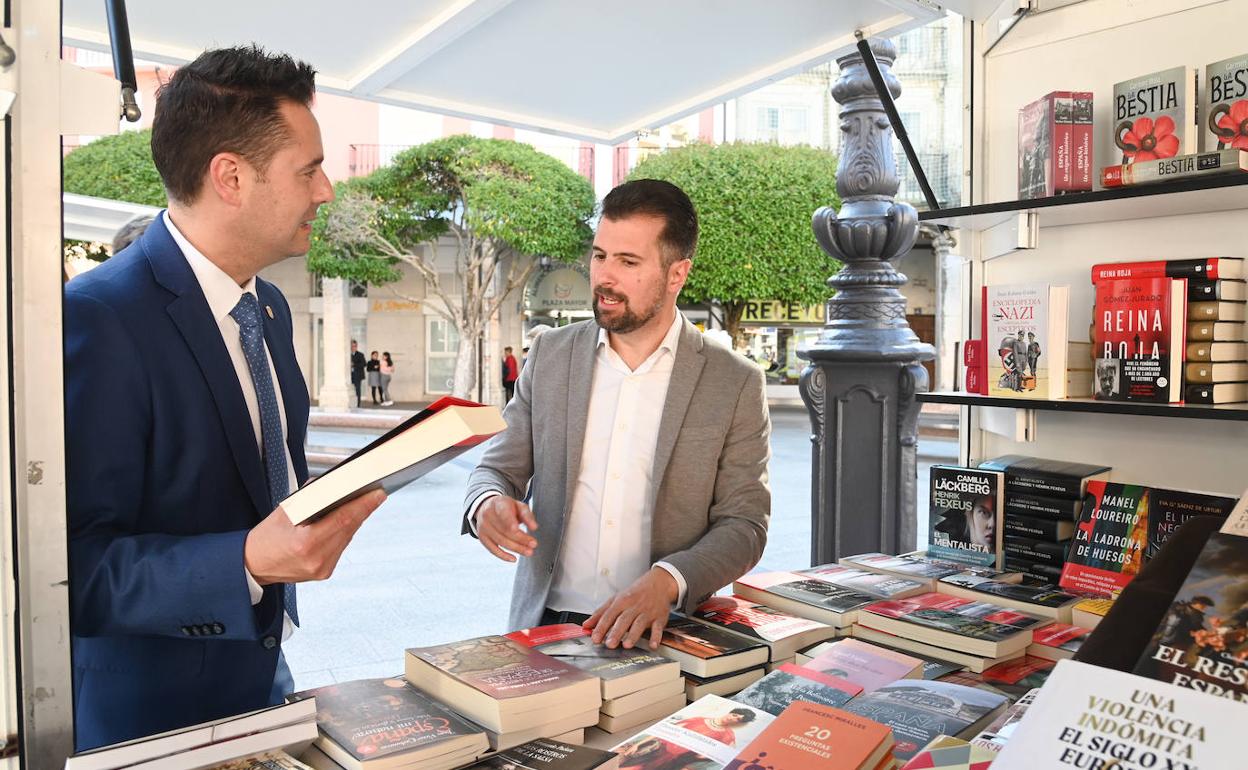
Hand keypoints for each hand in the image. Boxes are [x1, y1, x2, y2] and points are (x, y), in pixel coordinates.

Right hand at [244, 489, 384, 584]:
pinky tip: (348, 521)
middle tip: (375, 494)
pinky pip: (341, 547)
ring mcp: (322, 569)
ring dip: (355, 520)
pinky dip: (345, 532)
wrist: (253, 566)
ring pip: (348, 538)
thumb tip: (333, 484)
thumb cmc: (266, 538)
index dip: (363, 506)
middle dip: (363, 509)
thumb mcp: (285, 511)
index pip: (343, 520)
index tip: (377, 494)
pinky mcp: (325, 572)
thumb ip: (310, 497)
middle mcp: (317, 559)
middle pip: (350, 528)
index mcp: (305, 544)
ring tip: (363, 503)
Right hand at [477, 495, 537, 561]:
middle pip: (505, 530)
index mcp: (498, 503)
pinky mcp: (482, 537)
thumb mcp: (518, 506)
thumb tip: (534, 527)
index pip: (503, 512)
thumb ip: (527, 515)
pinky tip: (514, 559)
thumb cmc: (507, 507)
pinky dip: (503, 556)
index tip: (517, 529)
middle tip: (534, 544)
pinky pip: (492, 549)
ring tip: (529, 552)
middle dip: (521, 539)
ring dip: (516, 548)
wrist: (487, 507)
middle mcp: (488, 515)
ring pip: (500, 541)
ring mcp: (483, 527)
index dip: (509, 521)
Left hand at [584, 568, 677, 649]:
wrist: (658, 584)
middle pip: (624, 620)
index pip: (609, 615)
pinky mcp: (659, 618)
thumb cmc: (635, 593)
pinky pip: (658, 628)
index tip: (595, 638)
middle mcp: (634, 607)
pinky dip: (656, 637)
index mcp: (621, 602)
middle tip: (609, 644)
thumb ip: (600, 613)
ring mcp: (647, 612)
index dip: (601, 627)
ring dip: (633, 635)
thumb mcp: (616, 599)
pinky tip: (652, 645)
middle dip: (616, 632)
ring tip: (627, 645)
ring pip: (639, 624)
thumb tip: (586, 625)